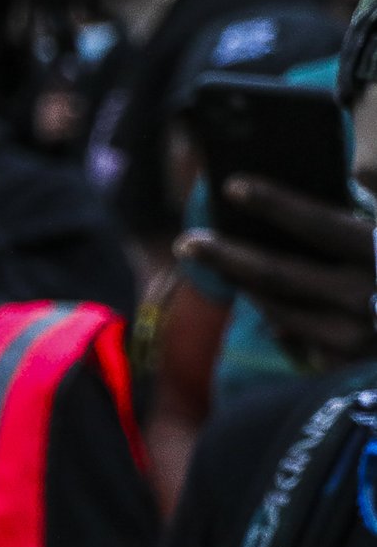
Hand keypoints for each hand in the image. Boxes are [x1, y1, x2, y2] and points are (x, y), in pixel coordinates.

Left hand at [179, 176, 376, 363]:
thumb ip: (369, 214)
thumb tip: (344, 185)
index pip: (318, 221)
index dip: (273, 202)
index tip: (230, 184)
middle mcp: (365, 294)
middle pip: (277, 272)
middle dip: (226, 254)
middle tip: (187, 241)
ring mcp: (353, 334)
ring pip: (275, 305)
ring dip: (240, 282)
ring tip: (210, 256)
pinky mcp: (343, 362)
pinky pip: (291, 332)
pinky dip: (273, 311)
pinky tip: (253, 292)